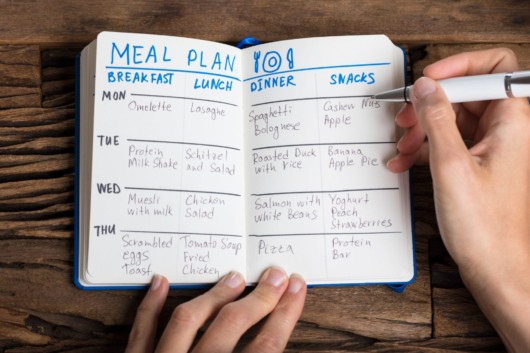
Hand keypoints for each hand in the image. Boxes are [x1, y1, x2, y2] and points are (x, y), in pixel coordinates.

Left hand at [124, 267, 305, 352]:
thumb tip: (272, 336)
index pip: (265, 349)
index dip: (284, 316)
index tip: (296, 290)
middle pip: (230, 328)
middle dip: (257, 300)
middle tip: (275, 276)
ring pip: (187, 322)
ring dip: (213, 297)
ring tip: (232, 277)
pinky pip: (140, 333)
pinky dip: (149, 307)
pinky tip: (161, 282)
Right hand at [389, 48, 529, 351]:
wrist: (495, 268)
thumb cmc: (483, 227)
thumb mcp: (451, 165)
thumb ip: (438, 120)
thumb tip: (426, 88)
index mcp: (512, 123)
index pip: (494, 69)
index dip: (458, 67)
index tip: (428, 80)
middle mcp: (505, 131)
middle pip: (467, 94)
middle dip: (432, 104)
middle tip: (406, 116)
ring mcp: (491, 149)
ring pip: (453, 120)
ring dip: (423, 129)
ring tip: (401, 145)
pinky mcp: (476, 166)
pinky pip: (448, 143)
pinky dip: (425, 148)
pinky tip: (404, 161)